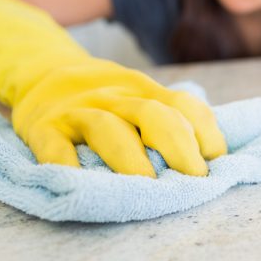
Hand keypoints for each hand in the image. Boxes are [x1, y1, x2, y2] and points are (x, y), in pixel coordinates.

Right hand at [12, 60, 225, 176]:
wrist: (43, 74)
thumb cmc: (107, 101)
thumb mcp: (140, 99)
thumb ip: (171, 121)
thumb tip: (215, 160)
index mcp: (146, 92)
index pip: (185, 106)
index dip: (206, 133)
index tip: (217, 163)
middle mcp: (116, 99)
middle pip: (153, 114)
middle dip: (178, 146)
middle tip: (193, 179)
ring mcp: (79, 112)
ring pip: (107, 128)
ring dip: (130, 158)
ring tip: (147, 185)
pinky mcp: (43, 129)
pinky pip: (54, 147)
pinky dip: (67, 166)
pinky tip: (82, 184)